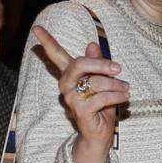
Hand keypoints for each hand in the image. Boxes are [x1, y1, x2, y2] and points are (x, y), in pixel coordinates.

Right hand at [31, 26, 129, 149]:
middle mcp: (65, 85)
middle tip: (118, 68)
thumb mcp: (101, 81)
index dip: (46, 41)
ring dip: (116, 85)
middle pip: (78, 64)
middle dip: (101, 64)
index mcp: (69, 75)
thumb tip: (92, 44)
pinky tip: (124, 97)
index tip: (36, 27)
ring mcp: (70, 98)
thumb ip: (96, 64)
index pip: (55, 55)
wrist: (99, 134)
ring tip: (126, 89)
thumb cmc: (100, 107)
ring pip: (95, 82)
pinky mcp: (80, 110)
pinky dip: (117, 96)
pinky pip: (101, 97)